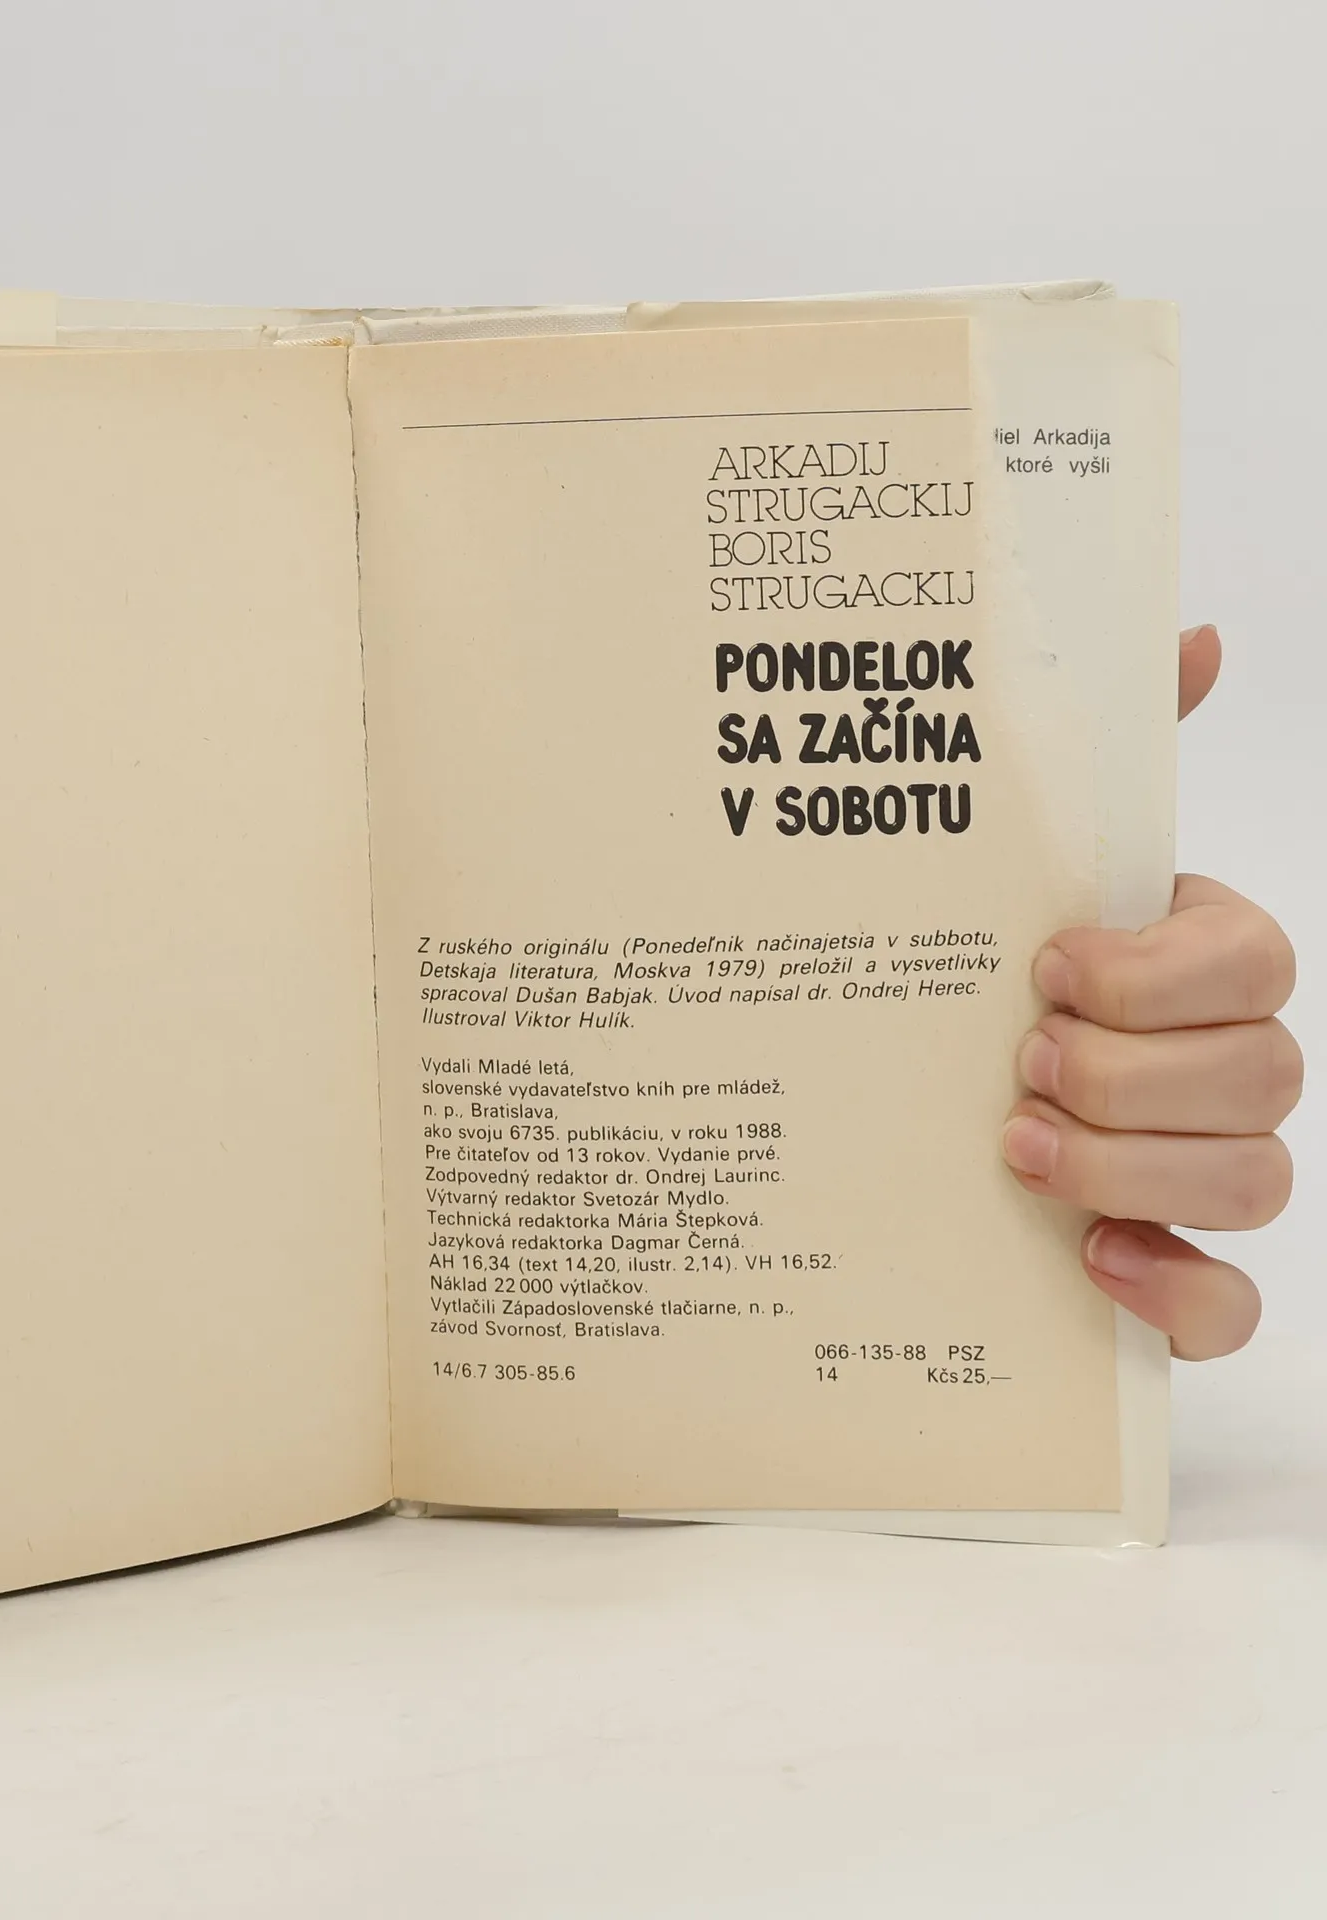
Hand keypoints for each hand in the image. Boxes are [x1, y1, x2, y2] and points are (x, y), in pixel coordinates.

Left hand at [1002, 625, 1300, 1357]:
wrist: (928, 1084)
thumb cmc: (996, 966)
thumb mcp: (1031, 859)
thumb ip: (1106, 751)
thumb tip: (1192, 630)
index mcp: (1205, 966)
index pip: (1259, 962)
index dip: (1157, 973)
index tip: (1044, 965)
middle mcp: (1227, 1069)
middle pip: (1264, 1077)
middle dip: (1131, 1071)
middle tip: (1018, 1059)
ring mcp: (1209, 1173)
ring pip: (1254, 1183)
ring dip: (1129, 1166)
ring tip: (1013, 1146)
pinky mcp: (1175, 1269)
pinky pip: (1231, 1306)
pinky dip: (1177, 1293)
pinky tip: (1093, 1263)